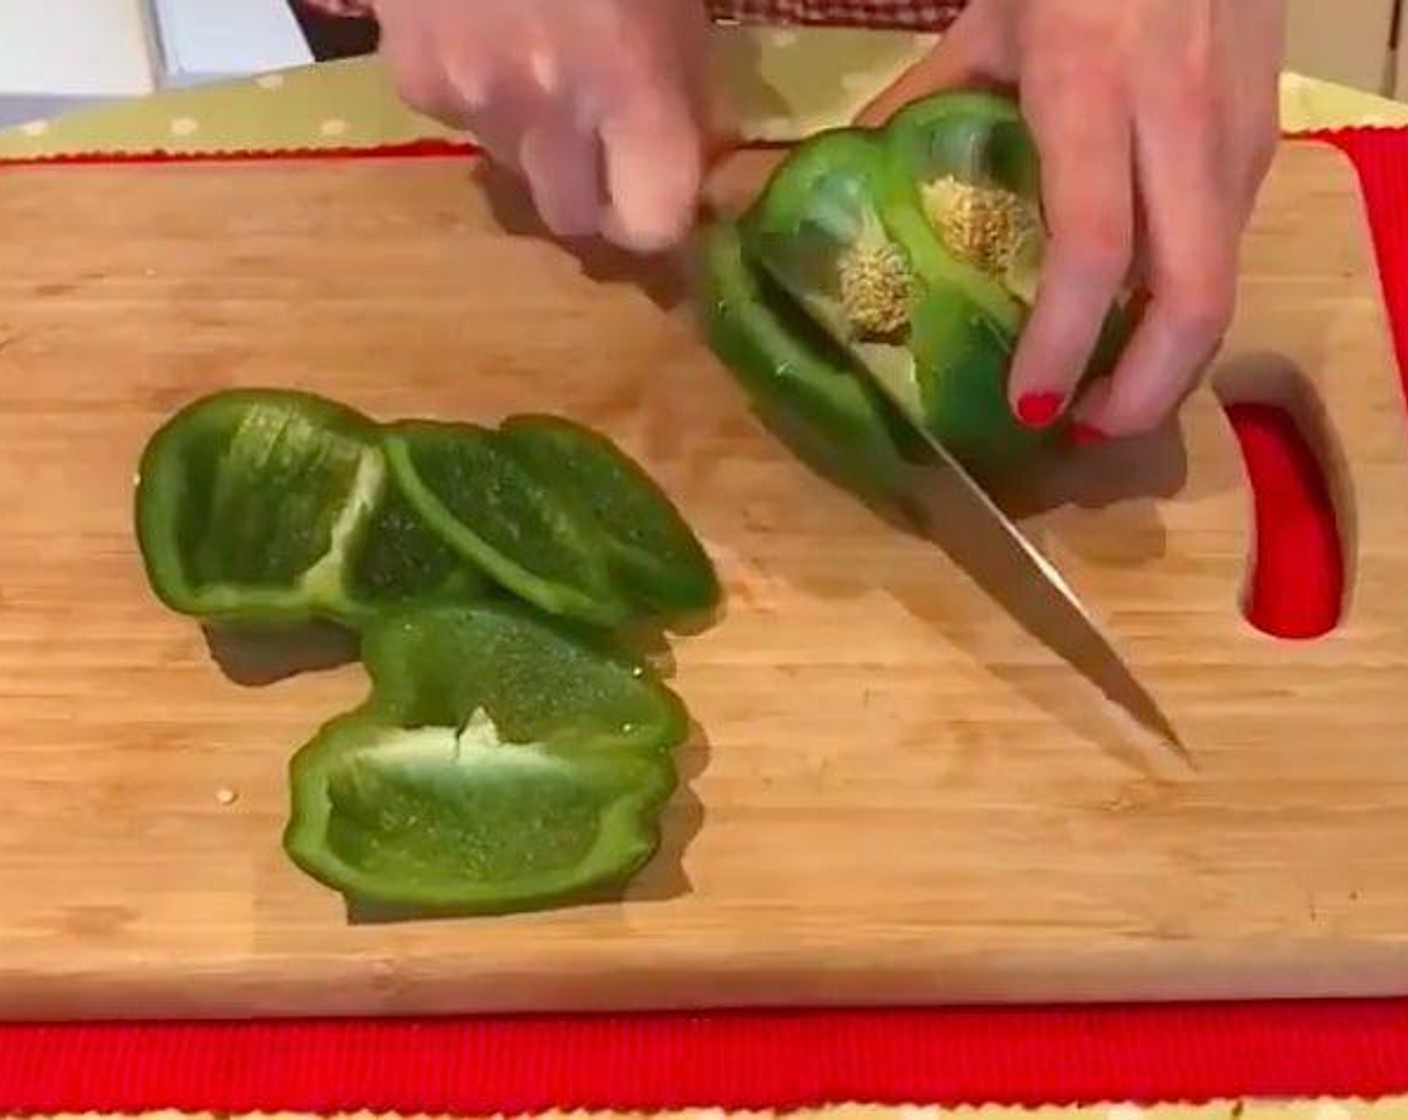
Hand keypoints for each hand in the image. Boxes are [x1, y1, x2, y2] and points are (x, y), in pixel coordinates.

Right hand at [372, 0, 713, 251]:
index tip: (669, 190)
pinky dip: (479, 91)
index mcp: (630, 85)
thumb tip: (693, 148)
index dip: (664, 217)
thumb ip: (686, 79)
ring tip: (540, 48)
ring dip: (536, 135)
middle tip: (608, 140)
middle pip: (573, 219)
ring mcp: (469, 98)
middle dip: (595, 192)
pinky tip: (484, 22)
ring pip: (513, 167)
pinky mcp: (412, 78)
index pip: (651, 225)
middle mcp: (547, 111)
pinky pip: (460, 120)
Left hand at [859, 0, 1285, 440]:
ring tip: (1108, 399)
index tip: (1027, 406)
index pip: (1094, 249)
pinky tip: (1141, 322)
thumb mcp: (992, 21)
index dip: (1063, 342)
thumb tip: (856, 175)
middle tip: (1085, 434)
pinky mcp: (1265, 136)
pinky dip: (1187, 303)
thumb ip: (925, 102)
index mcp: (1094, 92)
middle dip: (1144, 388)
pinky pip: (1229, 244)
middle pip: (1195, 294)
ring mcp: (1238, 132)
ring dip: (1171, 359)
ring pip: (1224, 279)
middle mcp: (1182, 124)